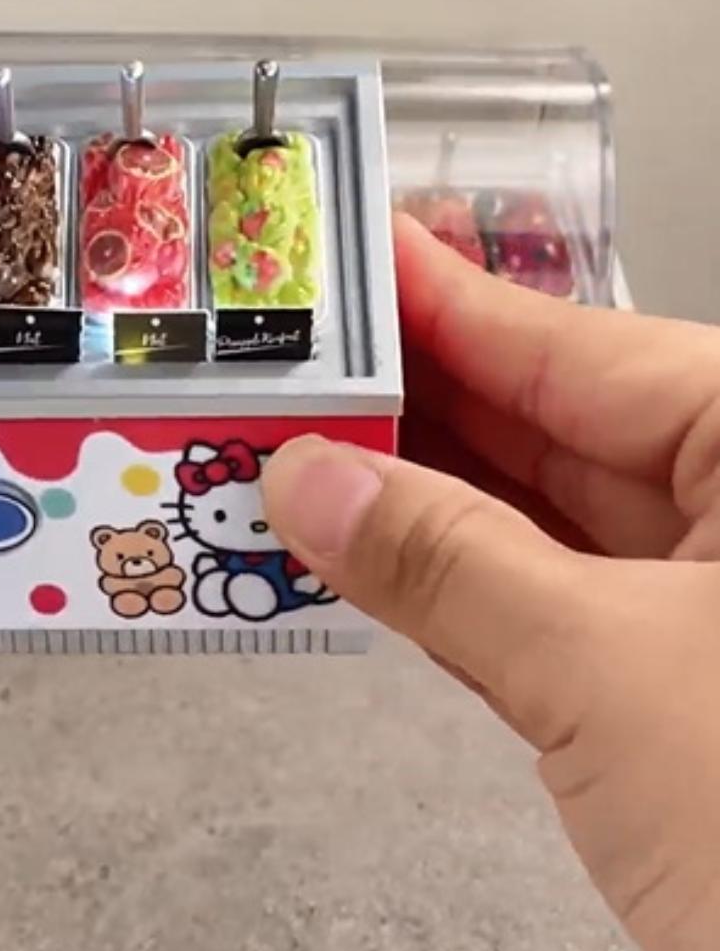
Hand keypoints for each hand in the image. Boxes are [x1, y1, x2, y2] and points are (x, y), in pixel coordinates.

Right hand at [264, 218, 719, 950]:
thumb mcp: (612, 673)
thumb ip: (449, 564)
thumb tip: (310, 481)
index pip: (573, 348)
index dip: (442, 302)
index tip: (340, 264)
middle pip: (542, 427)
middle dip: (400, 407)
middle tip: (273, 371)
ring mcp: (698, 603)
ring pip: (527, 521)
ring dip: (404, 503)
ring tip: (280, 456)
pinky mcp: (659, 687)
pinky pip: (530, 605)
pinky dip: (441, 588)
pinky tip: (349, 552)